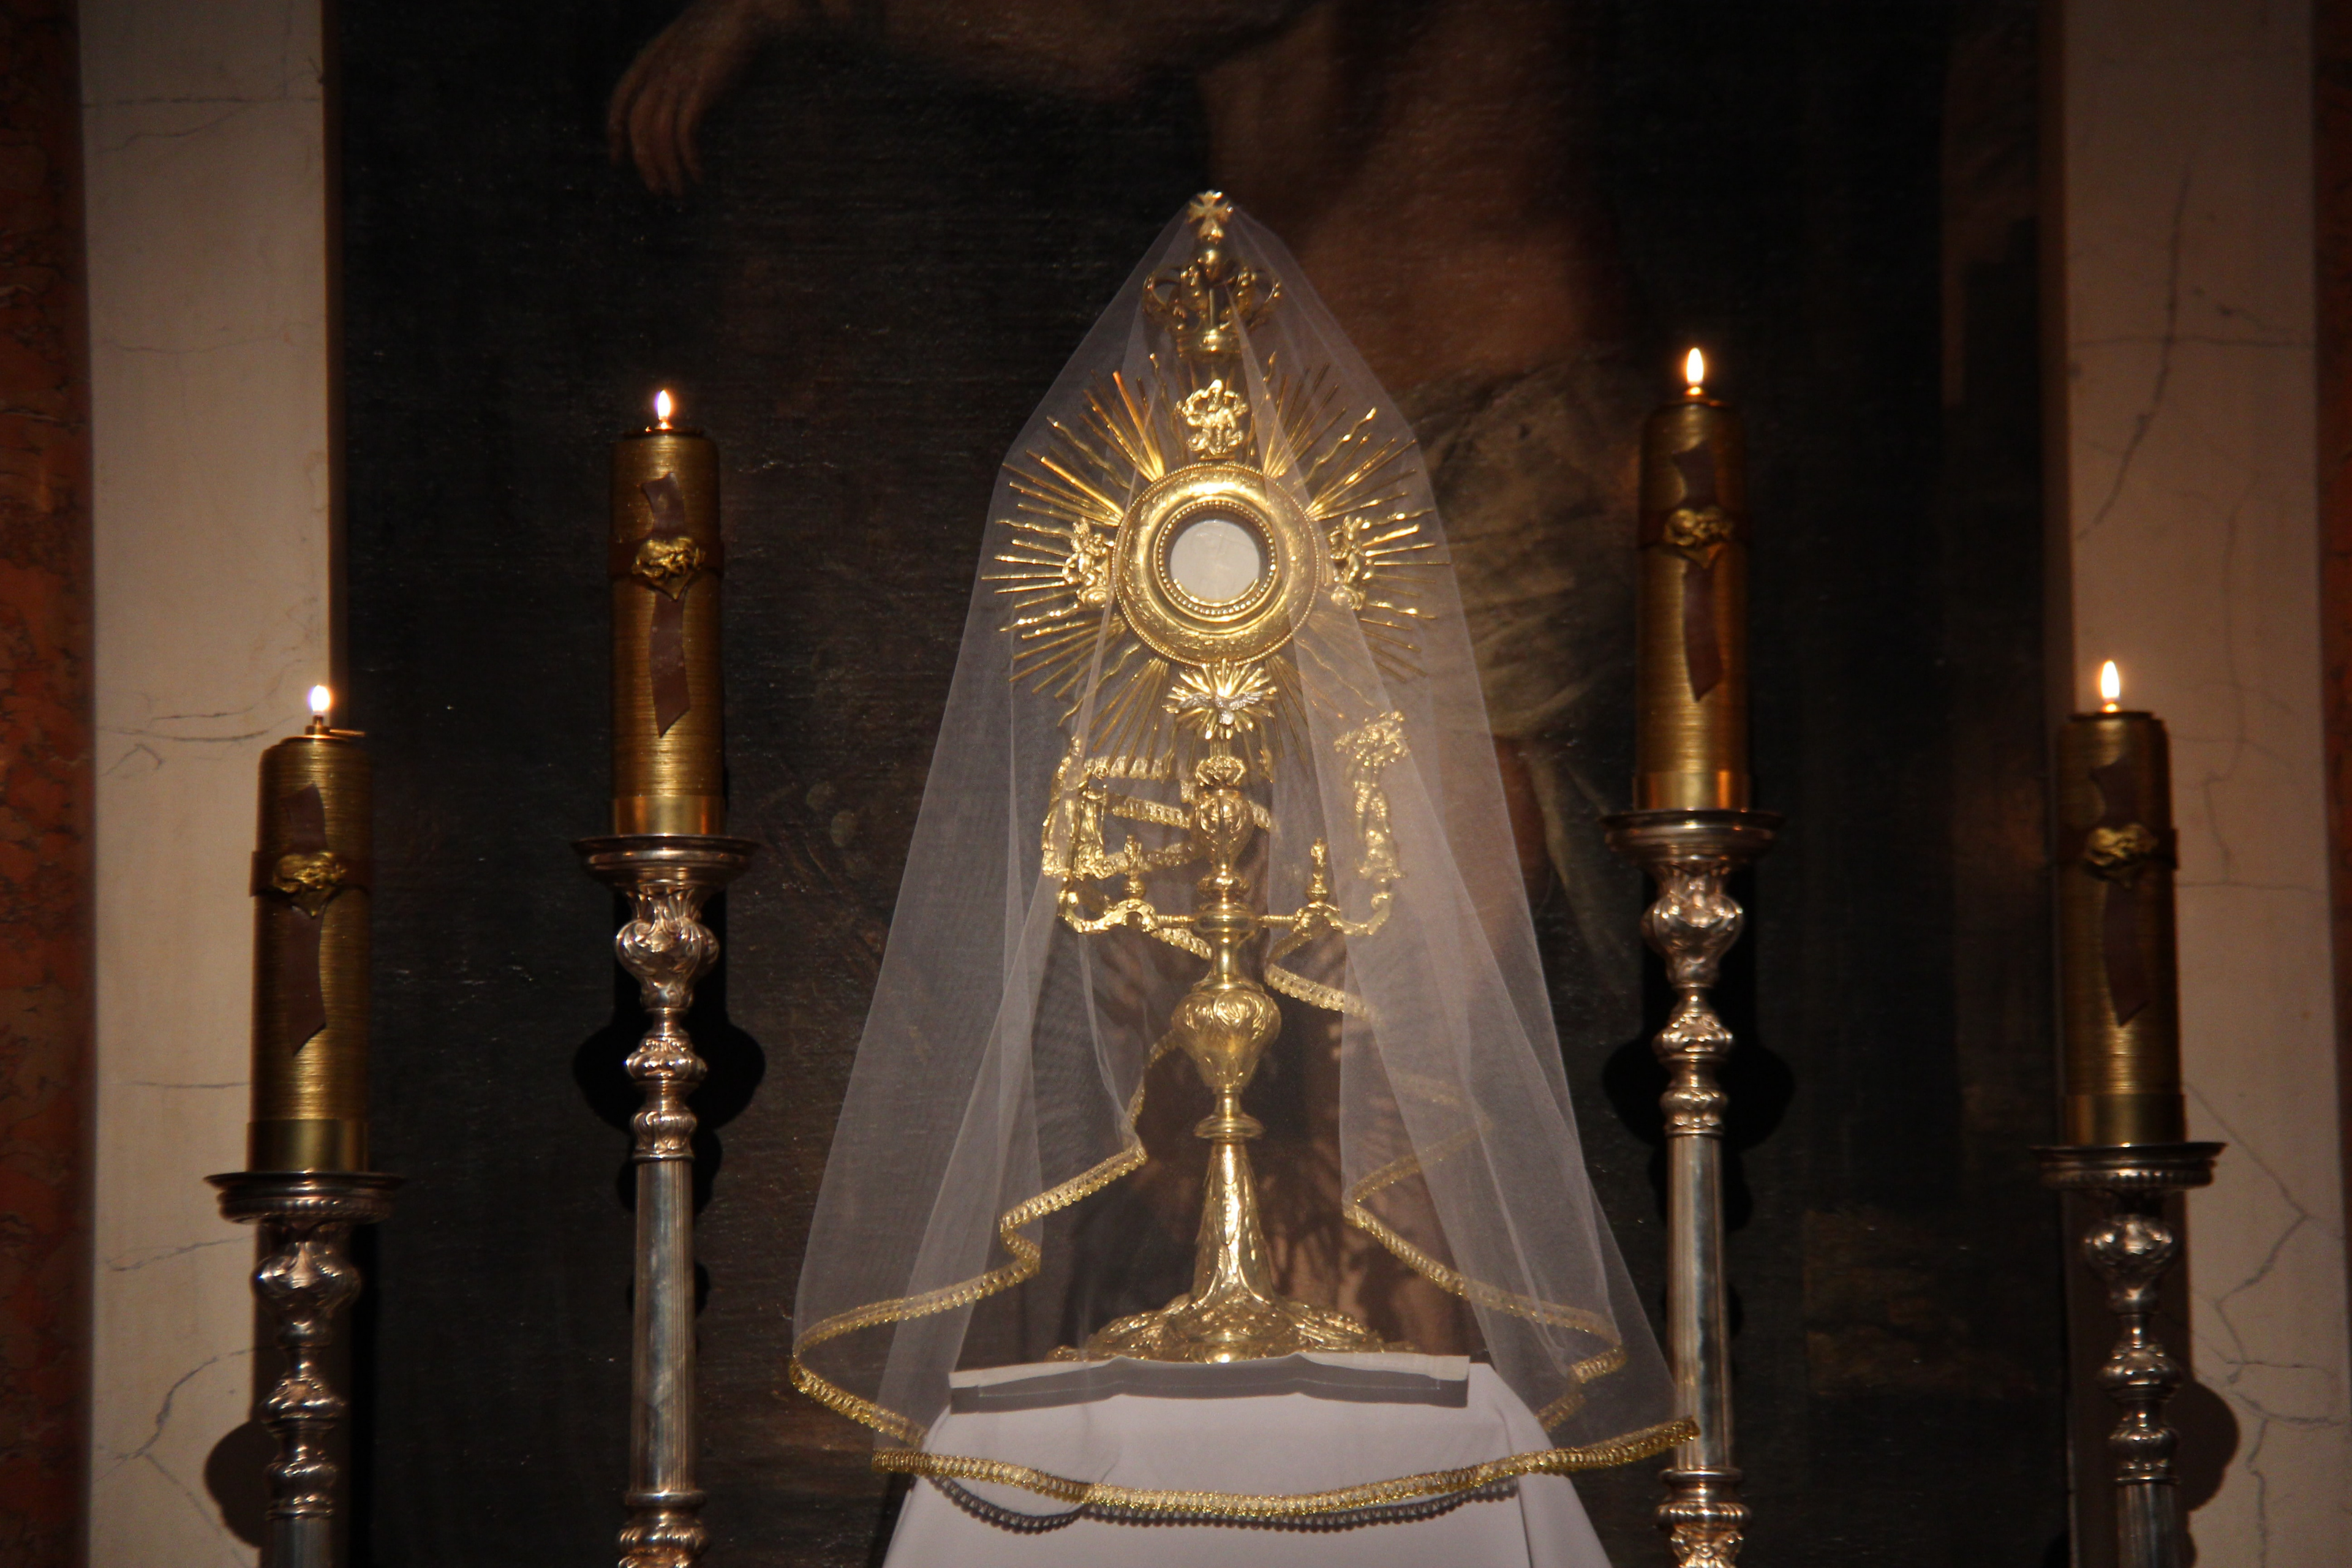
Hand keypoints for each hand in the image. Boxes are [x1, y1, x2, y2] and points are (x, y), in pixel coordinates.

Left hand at [607, 0, 786, 196]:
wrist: (745, 8)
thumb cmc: (727, 30)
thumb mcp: (693, 51)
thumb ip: (680, 74)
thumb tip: (685, 106)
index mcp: (650, 59)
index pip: (620, 100)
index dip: (615, 133)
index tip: (617, 160)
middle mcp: (658, 71)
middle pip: (637, 125)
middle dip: (645, 163)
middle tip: (659, 190)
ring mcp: (678, 79)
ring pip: (658, 135)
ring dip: (667, 169)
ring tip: (680, 192)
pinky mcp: (700, 89)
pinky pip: (685, 133)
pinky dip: (689, 160)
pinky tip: (699, 176)